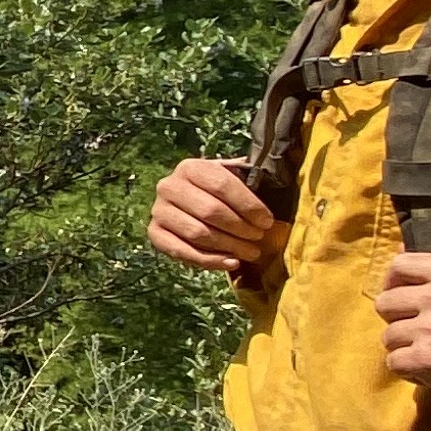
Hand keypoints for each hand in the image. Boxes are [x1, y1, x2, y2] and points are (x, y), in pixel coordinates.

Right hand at [147, 157, 286, 278]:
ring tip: (251, 252)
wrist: (189, 202)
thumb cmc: (220, 192)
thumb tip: (275, 178)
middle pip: (209, 211)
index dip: (248, 205)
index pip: (222, 184)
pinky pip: (182, 252)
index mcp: (190, 167)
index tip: (267, 221)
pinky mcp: (154, 233)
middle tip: (259, 238)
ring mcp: (159, 211)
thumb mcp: (233, 177)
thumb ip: (250, 178)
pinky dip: (209, 261)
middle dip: (240, 228)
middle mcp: (169, 186)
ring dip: (228, 246)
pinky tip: (232, 263)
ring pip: (197, 233)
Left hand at [377, 253, 430, 407]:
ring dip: (405, 348)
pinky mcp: (425, 358)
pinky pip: (394, 362)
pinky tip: (430, 373)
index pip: (401, 264)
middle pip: (385, 302)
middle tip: (418, 332)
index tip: (400, 295)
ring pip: (388, 335)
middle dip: (397, 319)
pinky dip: (408, 371)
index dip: (393, 281)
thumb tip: (400, 253)